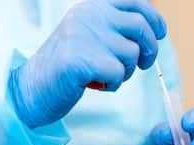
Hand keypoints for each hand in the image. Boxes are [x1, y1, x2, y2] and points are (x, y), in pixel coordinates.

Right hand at [9, 0, 165, 127]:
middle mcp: (89, 14)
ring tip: (106, 76)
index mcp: (92, 5)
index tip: (160, 34)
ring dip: (126, 72)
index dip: (154, 19)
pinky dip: (114, 84)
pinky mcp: (80, 58)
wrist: (33, 87)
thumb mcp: (91, 35)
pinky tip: (98, 85)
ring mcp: (84, 34)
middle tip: (144, 66)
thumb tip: (154, 31)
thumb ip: (115, 28)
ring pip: (131, 54)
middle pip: (141, 28)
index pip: (136, 2)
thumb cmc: (68, 65)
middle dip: (150, 51)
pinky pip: (118, 72)